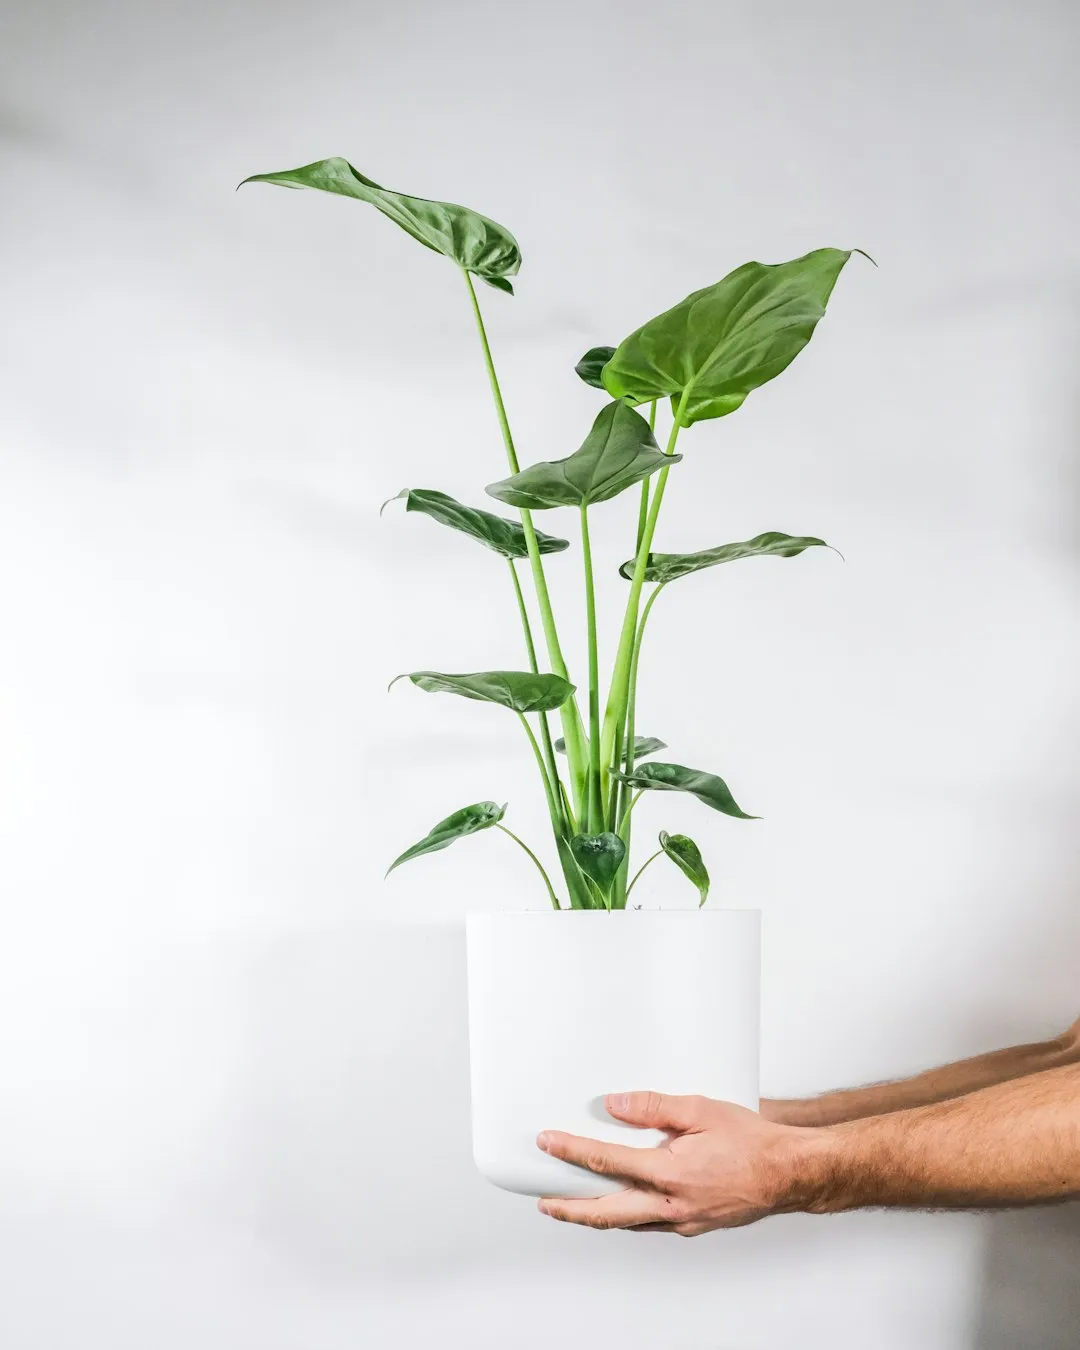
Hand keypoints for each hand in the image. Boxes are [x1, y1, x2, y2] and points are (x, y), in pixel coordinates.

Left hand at [536, 1091, 825, 1235]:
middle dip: (570, 1208)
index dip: (572, 1151)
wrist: (789, 1173)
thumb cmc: (752, 1141)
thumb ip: (655, 1107)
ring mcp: (682, 1220)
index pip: (607, 1162)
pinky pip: (649, 1224)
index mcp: (671, 1173)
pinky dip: (626, 1217)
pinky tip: (618, 1207)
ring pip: (626, 1223)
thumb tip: (615, 1105)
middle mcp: (672, 1204)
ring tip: (569, 1207)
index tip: (548, 1142)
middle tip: (543, 1200)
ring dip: (594, 1216)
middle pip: (606, 1211)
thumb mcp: (702, 1110)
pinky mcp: (692, 1225)